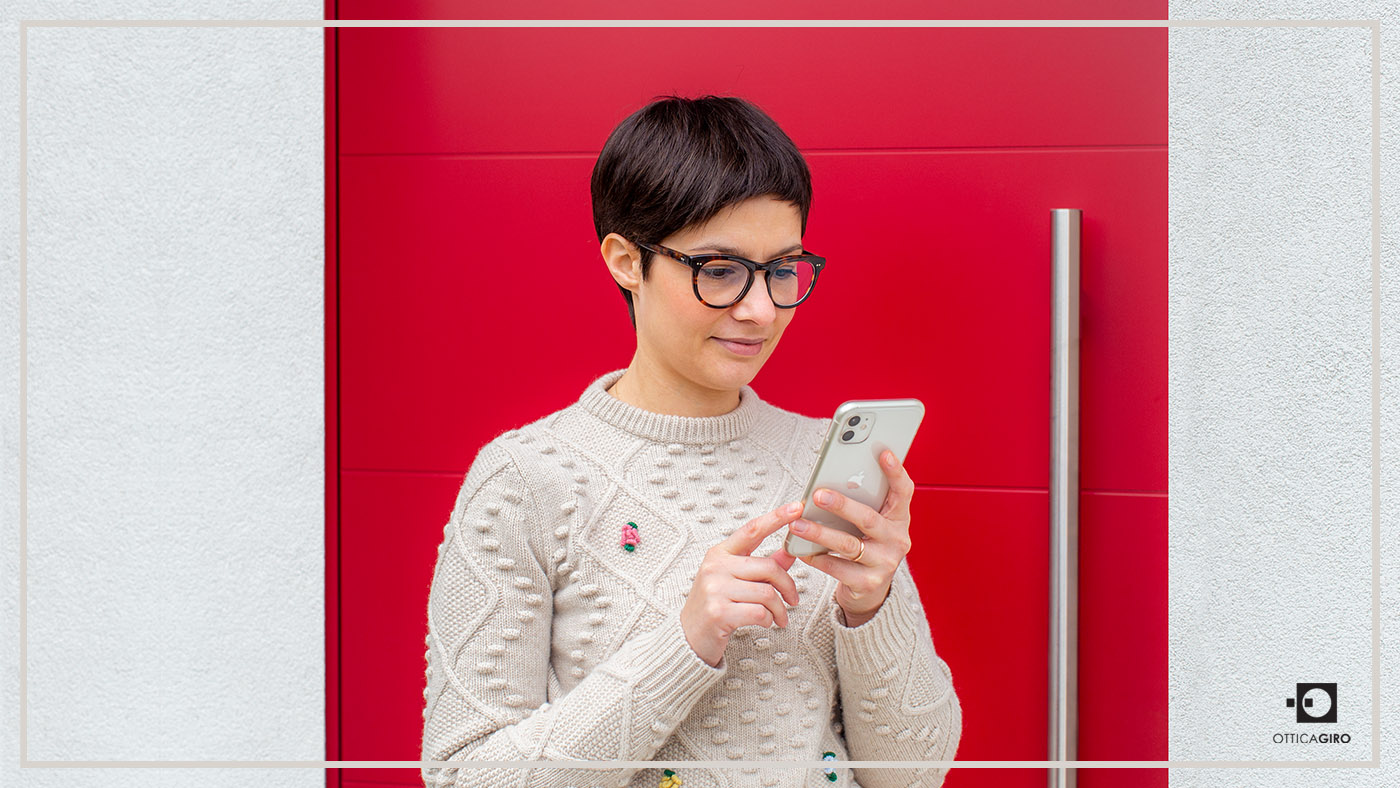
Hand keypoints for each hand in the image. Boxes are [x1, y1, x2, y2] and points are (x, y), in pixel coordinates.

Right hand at [680, 501, 802, 666]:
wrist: (688, 638)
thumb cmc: (714, 607)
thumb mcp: (735, 581)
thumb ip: (762, 566)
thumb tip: (789, 552)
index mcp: (720, 554)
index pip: (752, 530)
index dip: (777, 517)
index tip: (797, 508)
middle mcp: (716, 567)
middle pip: (769, 567)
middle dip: (788, 586)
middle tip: (793, 600)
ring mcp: (715, 588)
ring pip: (768, 593)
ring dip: (780, 609)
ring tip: (779, 618)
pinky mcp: (718, 612)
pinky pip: (760, 612)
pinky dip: (769, 620)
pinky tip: (765, 623)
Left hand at [791, 449, 914, 625]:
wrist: (870, 589)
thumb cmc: (865, 544)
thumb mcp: (869, 523)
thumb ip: (861, 503)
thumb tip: (829, 480)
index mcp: (898, 519)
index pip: (904, 492)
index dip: (895, 472)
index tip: (883, 453)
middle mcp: (897, 540)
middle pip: (869, 519)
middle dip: (842, 505)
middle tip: (818, 495)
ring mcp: (885, 563)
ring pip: (849, 545)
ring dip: (820, 533)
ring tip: (798, 525)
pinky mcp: (869, 583)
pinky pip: (839, 569)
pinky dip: (818, 559)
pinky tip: (803, 551)